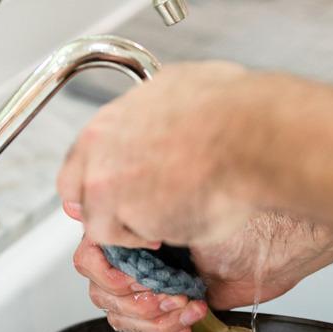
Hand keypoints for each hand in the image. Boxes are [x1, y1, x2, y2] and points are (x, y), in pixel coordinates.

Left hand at [57, 61, 260, 247]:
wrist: (250, 139)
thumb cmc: (231, 111)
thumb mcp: (179, 88)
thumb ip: (154, 114)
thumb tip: (160, 114)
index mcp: (109, 119)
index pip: (81, 160)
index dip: (97, 180)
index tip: (110, 191)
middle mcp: (99, 153)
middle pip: (81, 196)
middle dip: (105, 210)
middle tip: (132, 218)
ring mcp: (109, 189)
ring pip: (105, 224)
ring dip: (134, 228)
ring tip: (176, 216)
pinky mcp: (126, 221)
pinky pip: (133, 242)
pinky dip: (155, 241)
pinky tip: (185, 223)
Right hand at [68, 205, 332, 331]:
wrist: (278, 225)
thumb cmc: (228, 192)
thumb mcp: (152, 190)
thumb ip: (108, 208)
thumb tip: (86, 232)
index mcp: (128, 206)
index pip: (88, 248)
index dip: (103, 266)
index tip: (128, 269)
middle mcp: (142, 238)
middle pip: (100, 285)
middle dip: (128, 295)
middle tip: (157, 287)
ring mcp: (162, 270)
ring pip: (121, 311)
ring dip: (148, 314)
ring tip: (179, 300)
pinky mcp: (182, 297)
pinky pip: (149, 330)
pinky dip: (162, 330)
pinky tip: (187, 312)